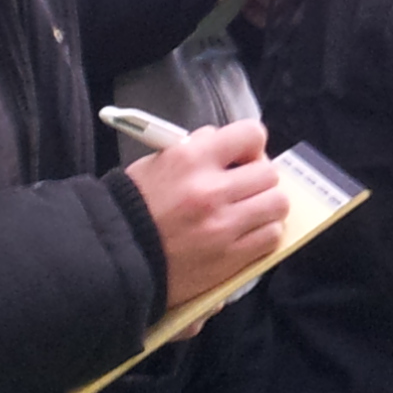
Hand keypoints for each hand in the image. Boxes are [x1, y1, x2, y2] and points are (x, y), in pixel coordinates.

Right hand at [122, 119, 287, 309]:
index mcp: (191, 159)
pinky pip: (270, 237)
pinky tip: (246, 233)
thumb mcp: (159, 162)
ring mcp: (223, 226)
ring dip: (267, 206)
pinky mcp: (229, 258)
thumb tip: (229, 147)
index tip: (243, 156)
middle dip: (259, 178)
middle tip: (245, 187)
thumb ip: (197, 150)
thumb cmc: (135, 207)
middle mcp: (211, 190)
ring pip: (277, 204)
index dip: (251, 145)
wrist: (115, 255)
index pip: (251, 134)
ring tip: (249, 211)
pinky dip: (264, 233)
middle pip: (268, 173)